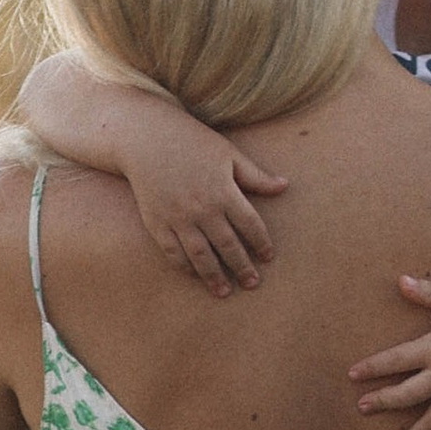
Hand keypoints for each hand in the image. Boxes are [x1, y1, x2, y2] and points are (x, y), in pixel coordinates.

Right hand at [126, 137, 287, 298]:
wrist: (146, 137)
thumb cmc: (192, 142)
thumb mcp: (228, 154)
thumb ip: (255, 176)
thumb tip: (284, 187)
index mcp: (224, 191)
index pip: (250, 225)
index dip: (261, 243)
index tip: (268, 257)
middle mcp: (202, 208)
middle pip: (228, 246)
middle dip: (242, 267)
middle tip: (252, 283)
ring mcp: (178, 218)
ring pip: (200, 256)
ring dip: (214, 276)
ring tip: (225, 292)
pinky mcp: (156, 222)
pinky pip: (173, 252)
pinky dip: (185, 267)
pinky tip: (195, 275)